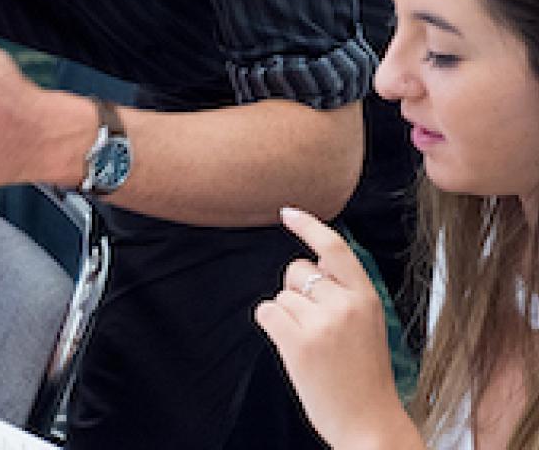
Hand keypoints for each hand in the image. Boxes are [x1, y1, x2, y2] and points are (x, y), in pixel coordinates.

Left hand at [254, 208, 420, 448]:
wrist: (369, 423)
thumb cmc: (364, 377)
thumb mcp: (368, 326)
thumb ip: (344, 295)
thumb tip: (311, 267)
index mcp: (367, 297)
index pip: (335, 248)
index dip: (309, 226)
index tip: (288, 213)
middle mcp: (345, 304)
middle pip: (297, 271)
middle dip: (295, 291)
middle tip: (314, 326)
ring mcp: (321, 322)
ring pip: (280, 295)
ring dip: (285, 317)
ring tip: (310, 346)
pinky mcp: (298, 342)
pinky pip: (267, 313)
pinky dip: (271, 327)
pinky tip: (291, 348)